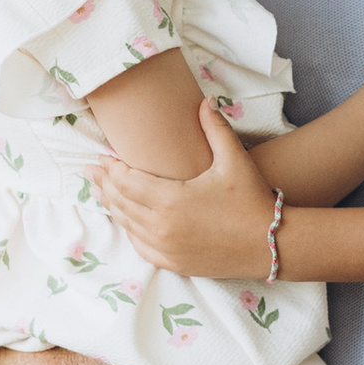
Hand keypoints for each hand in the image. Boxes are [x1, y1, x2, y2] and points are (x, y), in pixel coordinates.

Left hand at [92, 103, 279, 281]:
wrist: (272, 245)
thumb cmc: (253, 201)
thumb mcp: (235, 161)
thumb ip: (215, 129)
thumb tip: (204, 101)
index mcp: (172, 200)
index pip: (127, 182)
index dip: (112, 170)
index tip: (102, 158)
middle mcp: (163, 227)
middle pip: (121, 203)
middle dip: (104, 185)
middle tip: (91, 171)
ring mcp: (167, 249)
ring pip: (127, 225)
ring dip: (112, 207)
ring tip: (101, 192)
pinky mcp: (174, 264)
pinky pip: (140, 246)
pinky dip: (129, 231)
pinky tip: (126, 221)